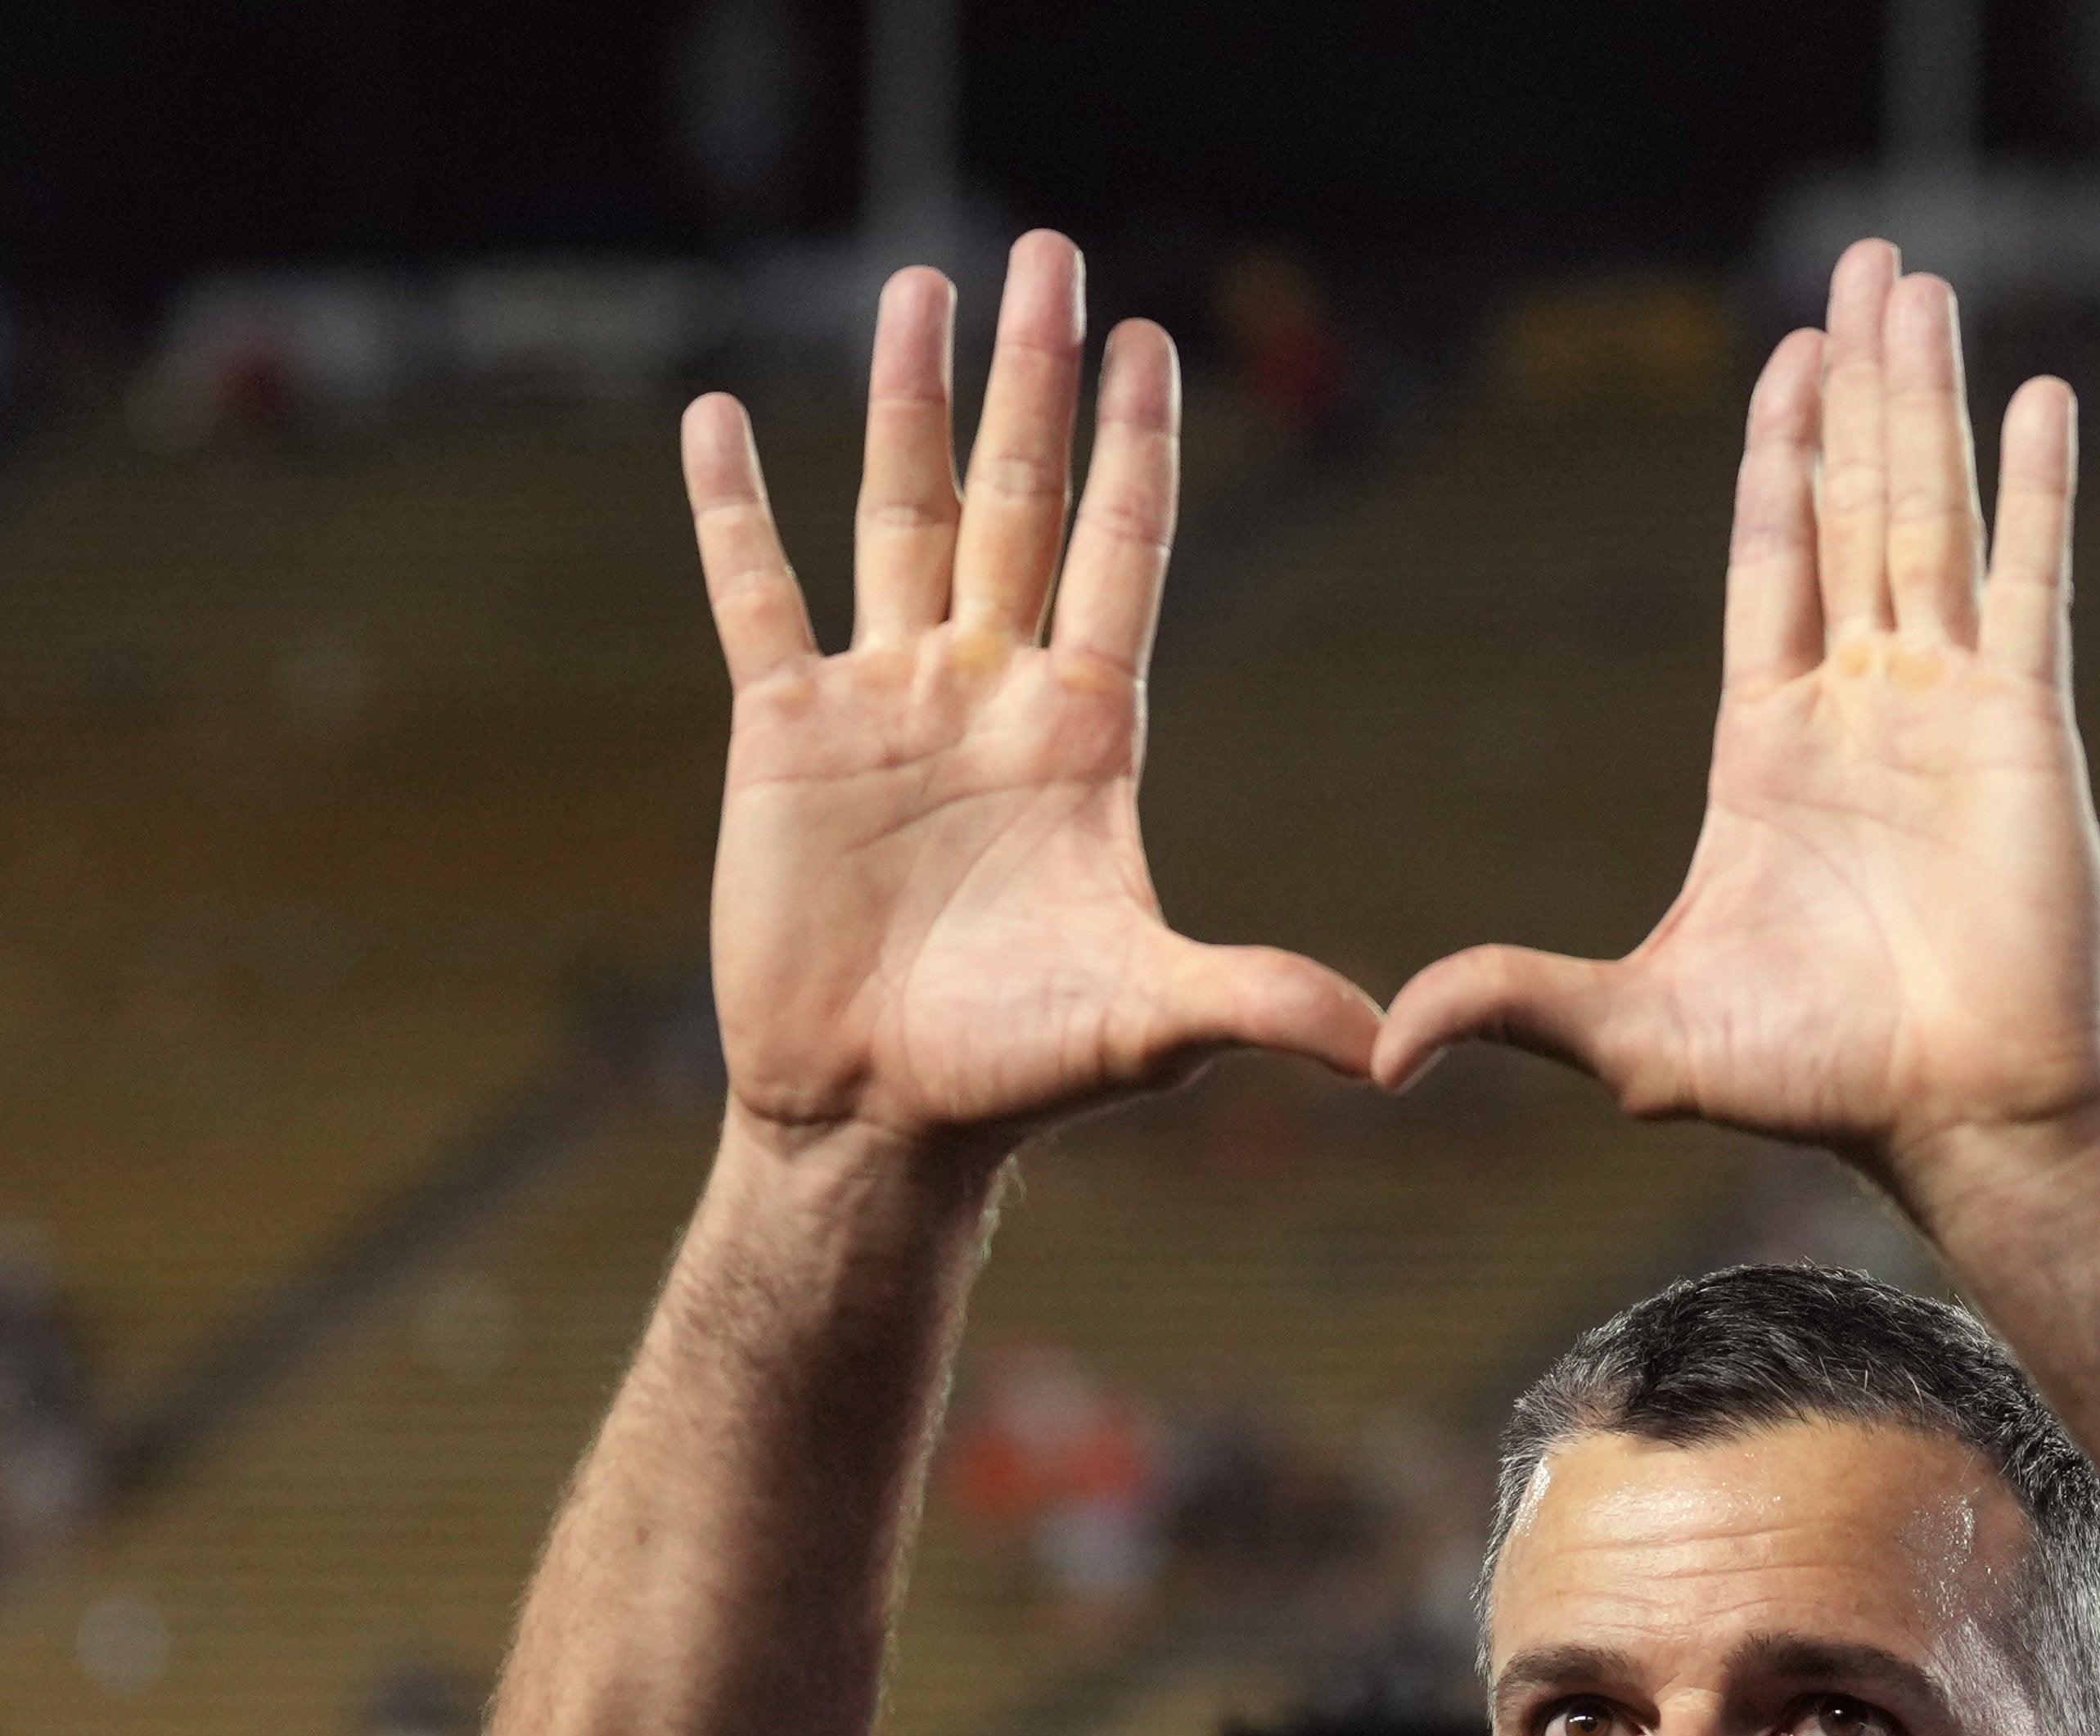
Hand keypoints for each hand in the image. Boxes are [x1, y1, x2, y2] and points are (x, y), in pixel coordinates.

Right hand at [688, 233, 1377, 1152]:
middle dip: (1035, 377)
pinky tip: (718, 420)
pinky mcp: (782, 736)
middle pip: (1016, 500)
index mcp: (1080, 733)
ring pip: (898, 515)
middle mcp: (987, 692)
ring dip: (907, 401)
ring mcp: (884, 702)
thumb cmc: (1016, 1073)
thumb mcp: (1147, 1027)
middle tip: (1052, 252)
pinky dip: (733, 511)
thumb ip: (1255, 1002)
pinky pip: (756, 597)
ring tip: (920, 284)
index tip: (1151, 344)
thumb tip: (1381, 1043)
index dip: (1134, 450)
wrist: (877, 1119)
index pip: (1117, 553)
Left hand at [1374, 243, 2099, 1176]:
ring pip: (1931, 511)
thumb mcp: (1635, 1037)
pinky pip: (2030, 578)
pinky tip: (2039, 398)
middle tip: (1863, 266)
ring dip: (1929, 396)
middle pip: (1855, 502)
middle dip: (1858, 384)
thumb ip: (1514, 1006)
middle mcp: (1863, 703)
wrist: (1958, 1117)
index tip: (1785, 357)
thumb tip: (1376, 1049)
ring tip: (1922, 287)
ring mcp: (1950, 704)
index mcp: (1771, 746)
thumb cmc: (1815, 1082)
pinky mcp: (2026, 725)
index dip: (1777, 455)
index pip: (1772, 560)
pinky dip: (2037, 488)